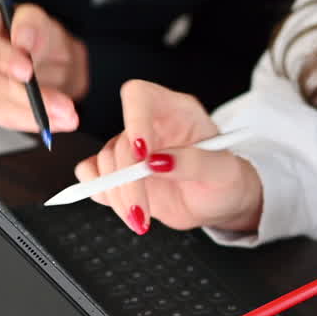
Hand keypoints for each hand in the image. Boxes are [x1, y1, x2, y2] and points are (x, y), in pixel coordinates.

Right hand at [0, 4, 85, 132]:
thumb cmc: (3, 29)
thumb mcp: (18, 13)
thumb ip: (27, 23)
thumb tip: (25, 42)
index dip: (6, 60)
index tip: (26, 70)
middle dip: (29, 100)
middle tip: (63, 107)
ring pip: (1, 110)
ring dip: (34, 118)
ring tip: (67, 119)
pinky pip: (7, 120)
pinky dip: (32, 123)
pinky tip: (53, 125)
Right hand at [73, 80, 262, 234]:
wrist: (217, 203)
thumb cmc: (225, 180)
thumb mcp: (223, 172)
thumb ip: (193, 163)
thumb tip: (157, 162)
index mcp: (175, 111)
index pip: (139, 96)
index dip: (134, 120)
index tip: (141, 154)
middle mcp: (148, 125)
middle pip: (119, 143)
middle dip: (127, 182)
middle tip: (141, 212)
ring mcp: (130, 149)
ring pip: (103, 164)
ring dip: (117, 195)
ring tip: (141, 219)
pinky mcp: (117, 172)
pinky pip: (91, 175)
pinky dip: (102, 194)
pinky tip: (125, 208)